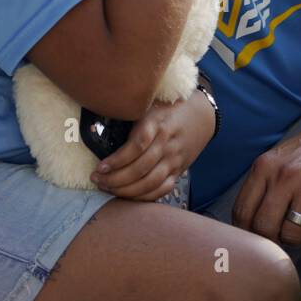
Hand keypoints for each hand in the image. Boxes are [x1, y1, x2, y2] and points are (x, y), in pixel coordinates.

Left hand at [91, 90, 216, 200]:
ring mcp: (174, 159)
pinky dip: (144, 196)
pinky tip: (128, 195)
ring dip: (126, 190)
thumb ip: (132, 113)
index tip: (100, 166)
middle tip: (97, 180)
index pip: (137, 146)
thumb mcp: (151, 104)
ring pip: (150, 182)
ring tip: (107, 188)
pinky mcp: (179, 170)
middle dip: (115, 179)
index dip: (118, 159)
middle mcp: (167, 144)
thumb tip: (100, 122)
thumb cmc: (170, 108)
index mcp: (158, 124)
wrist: (203, 115)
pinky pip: (162, 189)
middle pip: (141, 168)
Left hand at [233, 105, 300, 246]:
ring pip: (291, 234)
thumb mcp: (281, 158)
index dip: (247, 232)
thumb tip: (249, 225)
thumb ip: (263, 185)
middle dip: (271, 239)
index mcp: (267, 165)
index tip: (256, 237)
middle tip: (281, 236)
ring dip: (296, 238)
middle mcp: (287, 175)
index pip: (242, 212)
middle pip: (264, 227)